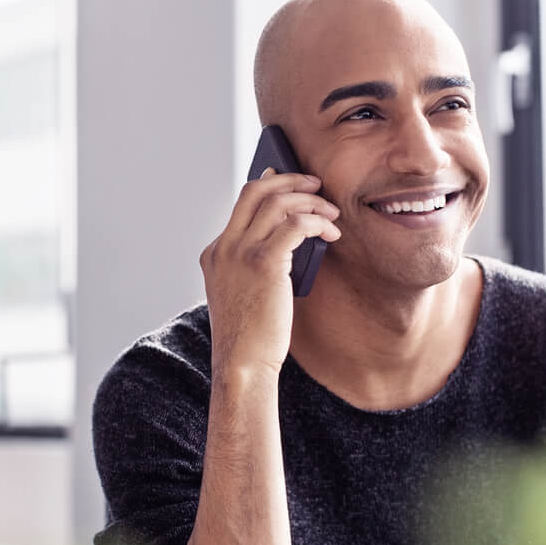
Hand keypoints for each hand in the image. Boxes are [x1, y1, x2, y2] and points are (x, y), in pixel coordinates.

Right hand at [199, 169, 339, 375]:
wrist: (241, 363)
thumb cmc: (249, 335)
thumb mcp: (240, 292)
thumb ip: (251, 264)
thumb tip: (289, 239)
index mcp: (214, 253)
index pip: (242, 204)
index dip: (270, 187)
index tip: (289, 183)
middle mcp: (223, 247)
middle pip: (255, 190)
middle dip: (289, 180)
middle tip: (315, 185)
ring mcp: (240, 253)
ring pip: (277, 202)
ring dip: (310, 201)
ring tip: (331, 213)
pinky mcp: (263, 263)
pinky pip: (295, 224)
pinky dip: (317, 222)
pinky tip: (330, 232)